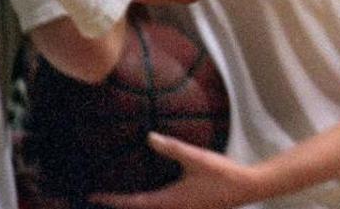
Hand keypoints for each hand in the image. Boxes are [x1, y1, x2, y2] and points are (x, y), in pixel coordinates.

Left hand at [88, 133, 253, 208]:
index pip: (134, 203)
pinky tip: (152, 191)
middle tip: (102, 196)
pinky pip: (163, 207)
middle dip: (121, 205)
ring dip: (136, 204)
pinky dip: (150, 202)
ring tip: (121, 195)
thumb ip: (173, 148)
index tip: (92, 196)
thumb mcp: (197, 158)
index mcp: (170, 201)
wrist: (247, 188)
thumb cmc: (222, 175)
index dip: (112, 200)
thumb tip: (149, 137)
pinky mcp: (190, 207)